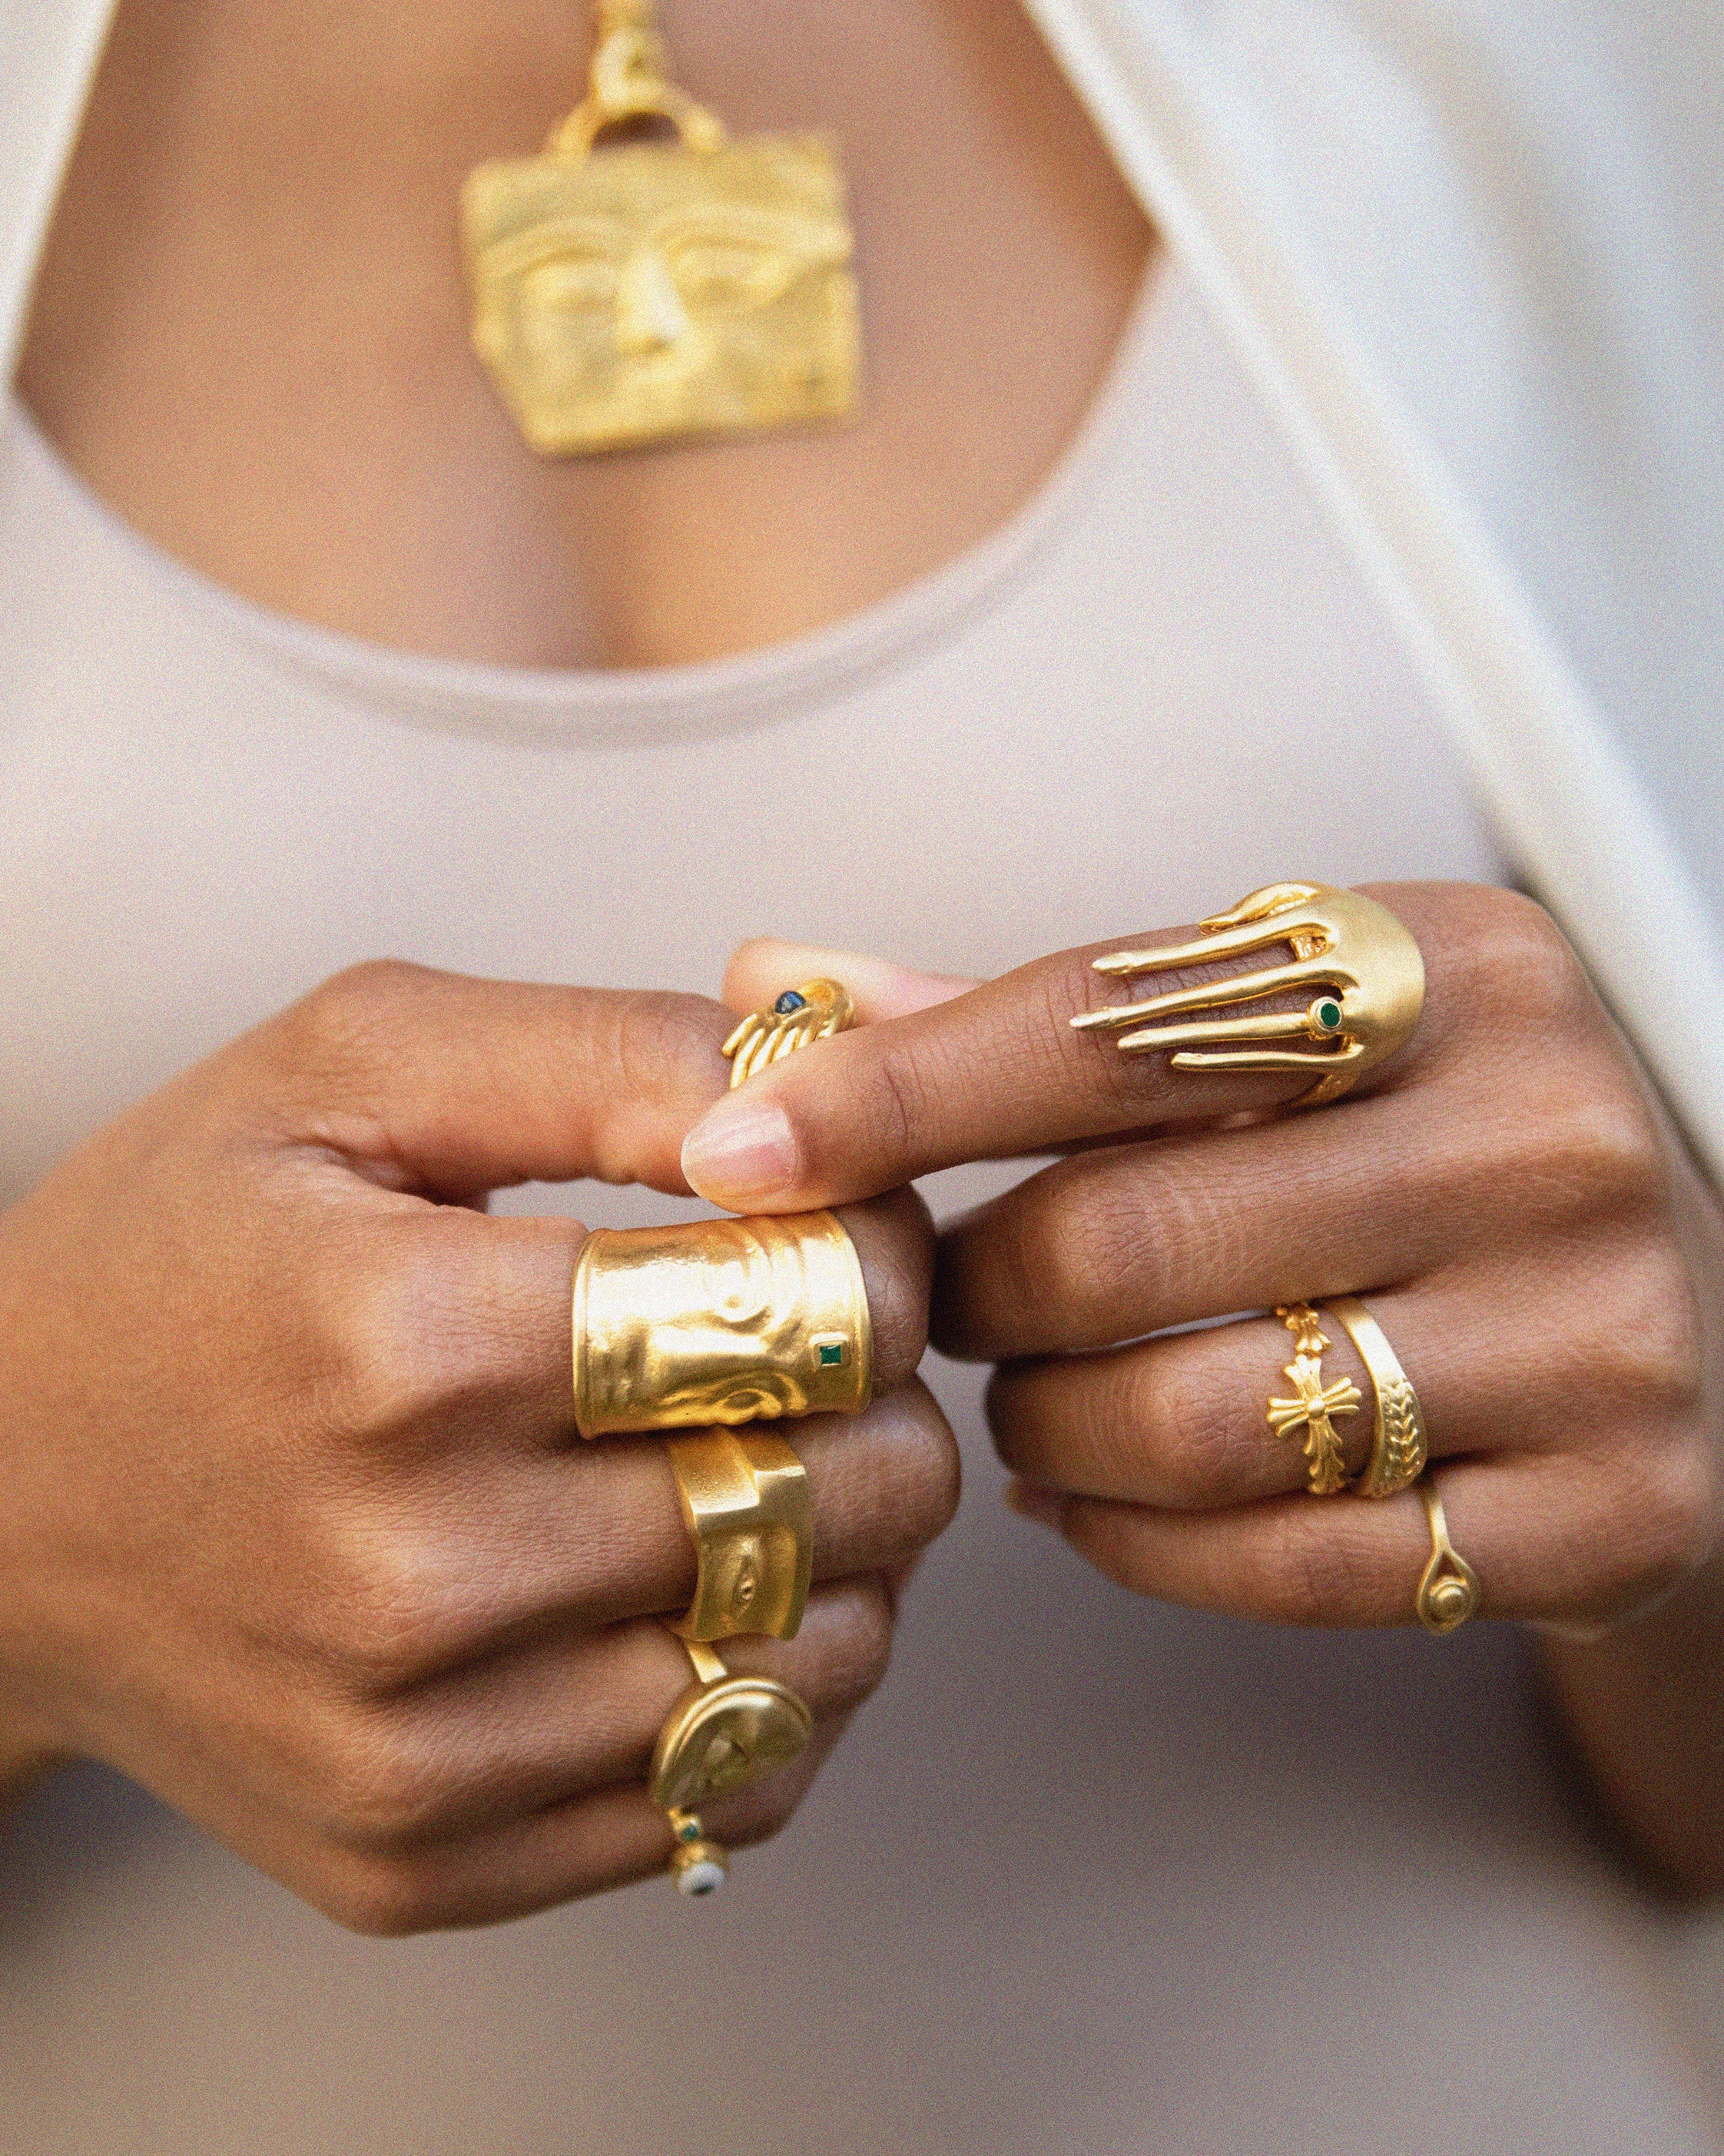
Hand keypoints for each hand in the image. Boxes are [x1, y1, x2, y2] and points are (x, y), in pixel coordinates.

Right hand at [0, 962, 956, 1930]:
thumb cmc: (176, 1258)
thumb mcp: (357, 1069)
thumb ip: (608, 1055)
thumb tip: (805, 1096)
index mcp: (406, 1342)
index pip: (801, 1312)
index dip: (879, 1261)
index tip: (849, 1238)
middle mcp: (414, 1573)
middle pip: (837, 1495)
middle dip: (888, 1402)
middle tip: (834, 1351)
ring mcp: (420, 1748)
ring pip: (813, 1661)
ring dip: (857, 1551)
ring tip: (778, 1463)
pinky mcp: (423, 1859)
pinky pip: (725, 1794)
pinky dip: (777, 1687)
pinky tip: (715, 1592)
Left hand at [687, 891, 1718, 1637]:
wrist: (1693, 1305)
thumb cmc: (1422, 1151)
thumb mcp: (1271, 1042)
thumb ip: (1026, 1021)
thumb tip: (778, 987)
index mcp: (1445, 966)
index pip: (1106, 1022)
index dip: (895, 1093)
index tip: (739, 1154)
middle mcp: (1544, 1129)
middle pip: (1120, 1239)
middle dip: (975, 1295)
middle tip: (948, 1303)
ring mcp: (1597, 1328)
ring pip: (1191, 1420)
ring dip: (1045, 1430)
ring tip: (1030, 1403)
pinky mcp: (1613, 1507)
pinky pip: (1292, 1564)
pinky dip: (1141, 1546)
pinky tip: (1099, 1499)